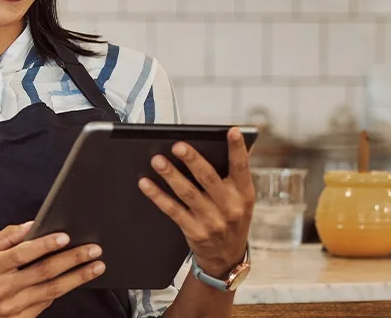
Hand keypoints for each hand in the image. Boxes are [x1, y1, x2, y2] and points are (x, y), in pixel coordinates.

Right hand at [0, 222, 105, 317]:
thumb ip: (6, 237)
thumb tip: (32, 225)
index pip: (22, 254)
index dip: (45, 245)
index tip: (65, 237)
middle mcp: (3, 288)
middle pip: (44, 272)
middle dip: (72, 259)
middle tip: (93, 250)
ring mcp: (12, 307)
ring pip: (51, 290)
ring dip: (77, 278)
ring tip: (95, 267)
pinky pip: (46, 303)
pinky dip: (62, 290)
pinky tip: (75, 280)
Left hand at [138, 126, 253, 277]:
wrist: (226, 258)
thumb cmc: (231, 219)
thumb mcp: (242, 200)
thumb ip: (233, 177)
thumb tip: (221, 145)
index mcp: (244, 194)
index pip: (242, 167)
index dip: (237, 149)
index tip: (231, 131)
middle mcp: (230, 207)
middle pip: (209, 178)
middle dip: (193, 160)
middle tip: (177, 145)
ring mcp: (212, 221)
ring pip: (188, 193)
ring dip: (171, 175)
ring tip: (157, 160)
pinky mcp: (194, 231)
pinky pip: (173, 210)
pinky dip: (158, 196)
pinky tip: (146, 183)